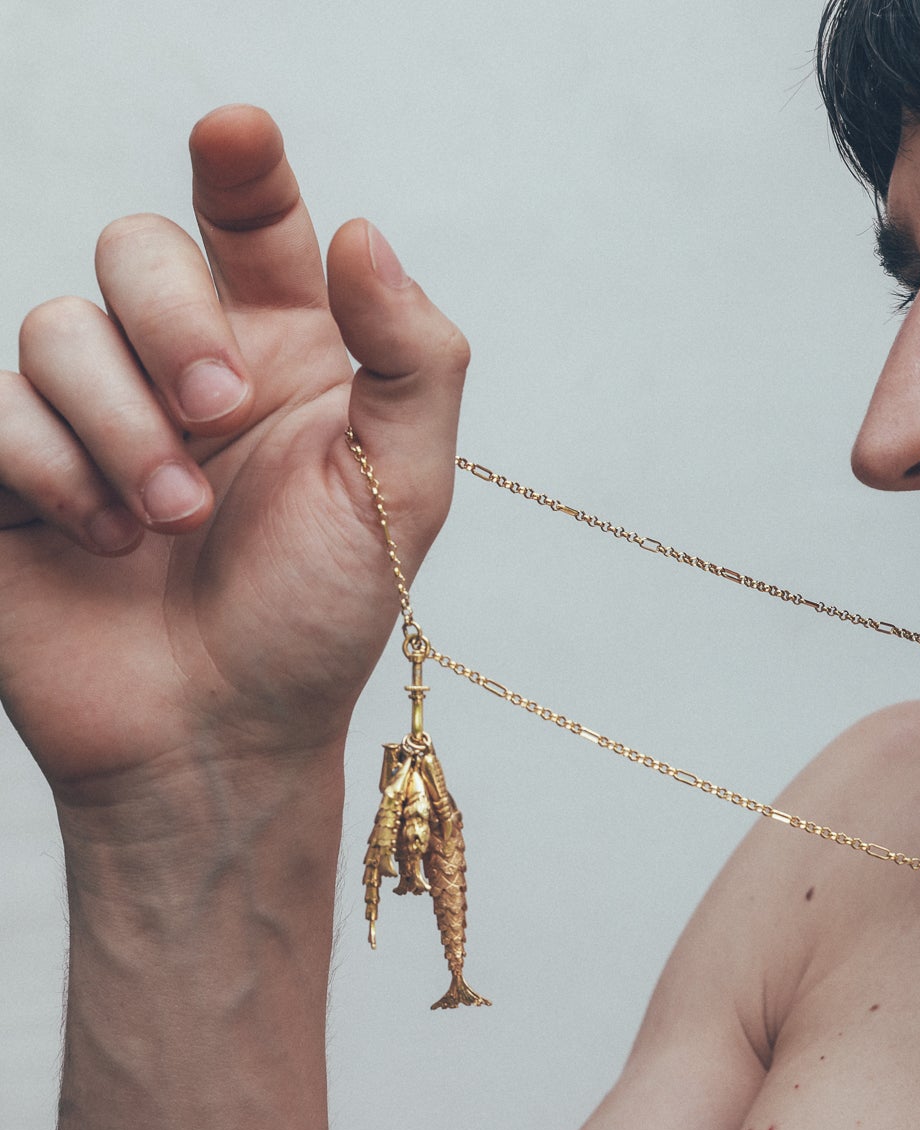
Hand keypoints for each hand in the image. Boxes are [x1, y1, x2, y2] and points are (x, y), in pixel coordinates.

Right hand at [0, 105, 466, 808]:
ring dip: (122, 425)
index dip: (242, 165)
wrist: (222, 734)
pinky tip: (106, 539)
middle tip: (224, 415)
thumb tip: (364, 231)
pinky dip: (52, 470)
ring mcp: (94, 414)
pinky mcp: (12, 469)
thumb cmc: (322, 617)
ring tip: (174, 521)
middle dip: (174, 322)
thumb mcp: (405, 491)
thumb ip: (410, 358)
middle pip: (138, 249)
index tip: (235, 133)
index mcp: (290, 352)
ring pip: (56, 324)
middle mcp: (186, 365)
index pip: (256, 223)